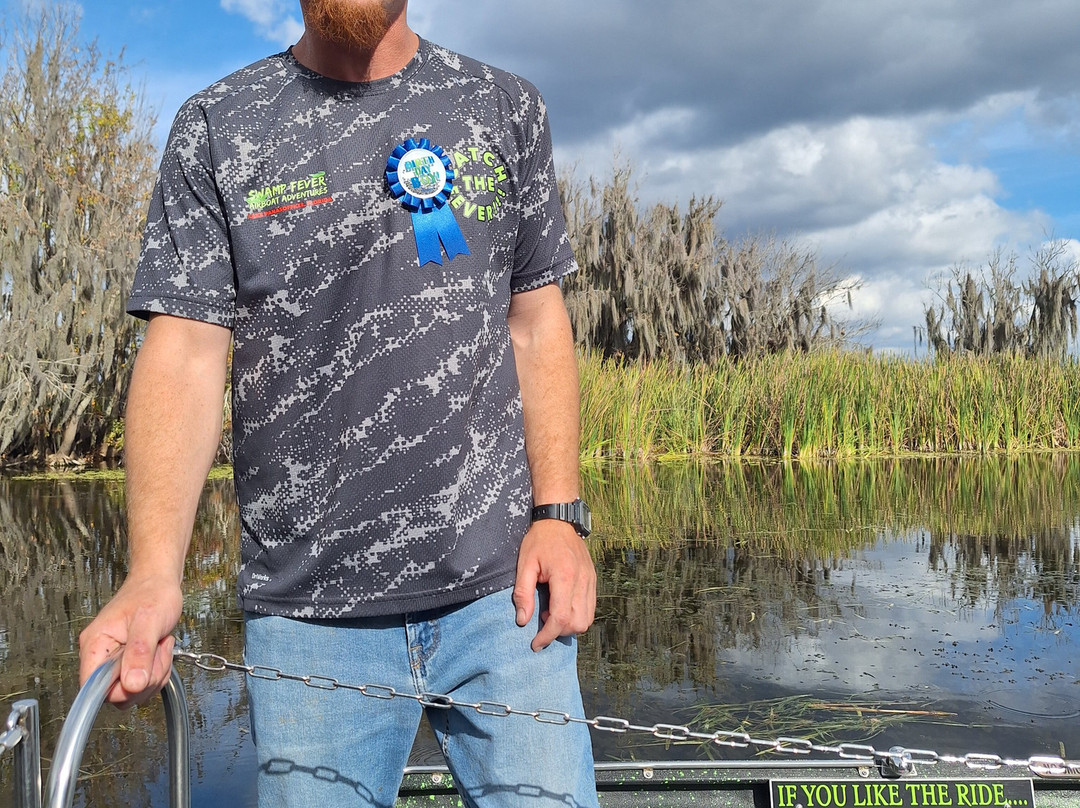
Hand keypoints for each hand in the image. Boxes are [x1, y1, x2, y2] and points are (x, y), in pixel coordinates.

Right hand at [78, 575, 183, 707]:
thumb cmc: (152, 593)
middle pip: (117, 694)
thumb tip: (132, 685)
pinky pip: (143, 683)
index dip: (118, 688)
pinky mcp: (130, 663)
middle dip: (145, 678)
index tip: (138, 674)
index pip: (93, 688)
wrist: (160, 582)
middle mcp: (101, 656)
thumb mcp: (149, 621)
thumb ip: (140, 653)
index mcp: (95, 645)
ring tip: (159, 646)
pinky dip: (159, 671)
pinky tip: (160, 651)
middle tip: (155, 652)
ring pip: (133, 691)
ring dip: (155, 673)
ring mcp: (116, 661)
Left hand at [513, 519, 595, 650]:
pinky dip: (577, 616)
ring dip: (569, 625)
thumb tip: (522, 621)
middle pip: (577, 623)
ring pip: (587, 619)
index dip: (547, 636)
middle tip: (542, 620)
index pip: (561, 618)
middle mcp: (582, 581)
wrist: (559, 521)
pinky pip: (590, 609)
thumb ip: (523, 593)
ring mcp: (591, 581)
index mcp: (564, 577)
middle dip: (559, 631)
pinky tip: (562, 606)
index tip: (535, 644)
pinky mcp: (593, 581)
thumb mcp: (525, 564)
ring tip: (552, 612)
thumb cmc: (539, 541)